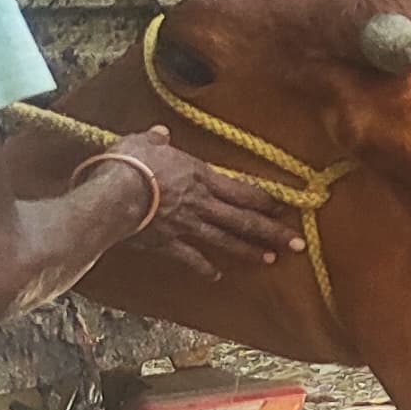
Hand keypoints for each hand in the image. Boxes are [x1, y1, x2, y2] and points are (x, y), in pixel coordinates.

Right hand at [105, 128, 300, 277]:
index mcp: (201, 176)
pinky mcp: (168, 243)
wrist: (112, 195)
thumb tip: (160, 133)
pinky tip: (215, 276)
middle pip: (244, 219)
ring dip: (249, 251)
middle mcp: (201, 203)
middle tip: (297, 244)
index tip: (285, 208)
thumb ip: (156, 139)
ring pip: (226, 240)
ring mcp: (187, 226)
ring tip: (270, 260)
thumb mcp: (143, 141)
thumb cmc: (130, 163)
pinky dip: (204, 268)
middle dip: (273, 232)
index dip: (266, 200)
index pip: (243, 191)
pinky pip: (192, 258)